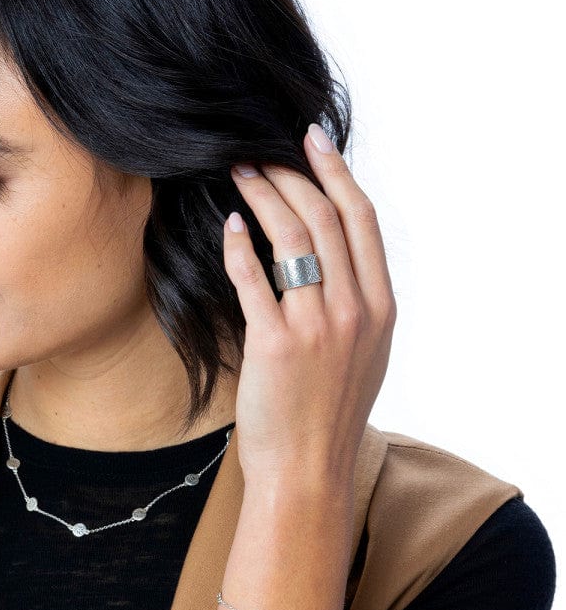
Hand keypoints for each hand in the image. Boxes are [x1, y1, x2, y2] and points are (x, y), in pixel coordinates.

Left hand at [223, 123, 396, 494]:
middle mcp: (356, 310)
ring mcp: (318, 326)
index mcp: (381, 307)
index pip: (361, 220)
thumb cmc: (328, 411)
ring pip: (291, 236)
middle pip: (324, 217)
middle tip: (259, 152)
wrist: (308, 470)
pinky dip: (239, 244)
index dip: (336, 172)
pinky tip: (228, 225)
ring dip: (262, 195)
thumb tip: (333, 252)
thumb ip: (357, 302)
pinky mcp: (276, 344)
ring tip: (238, 173)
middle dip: (291, 173)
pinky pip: (253, 277)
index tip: (313, 139)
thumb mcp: (365, 352)